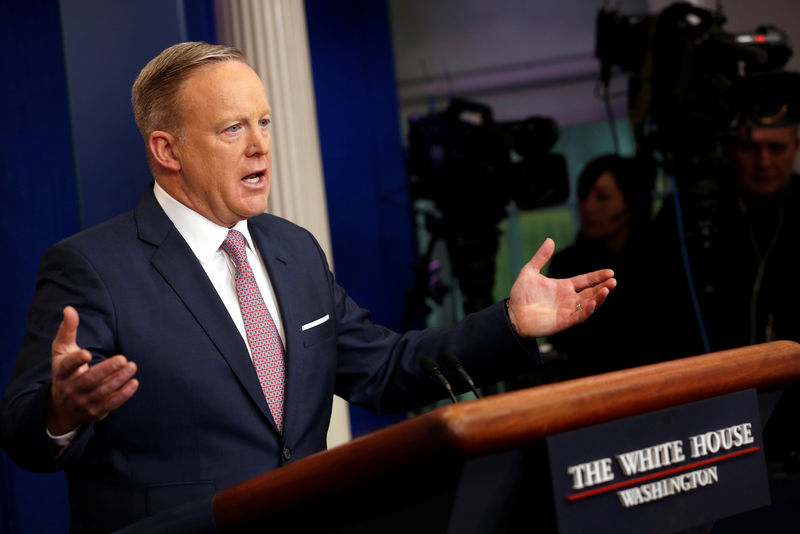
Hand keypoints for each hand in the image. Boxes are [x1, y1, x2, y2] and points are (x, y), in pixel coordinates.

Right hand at [47, 306, 138, 435]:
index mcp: (61, 372)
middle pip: (88, 380)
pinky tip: (134, 383)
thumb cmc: (66, 371)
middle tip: (123, 358)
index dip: (76, 360)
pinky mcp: (95, 411)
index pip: (67, 367)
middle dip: (106, 370)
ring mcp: (83, 402)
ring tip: (132, 366)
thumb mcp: (62, 351)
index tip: (88, 353)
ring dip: (118, 380)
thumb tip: (69, 309)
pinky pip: (110, 404)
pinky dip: (123, 395)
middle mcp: (70, 388)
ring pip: (102, 392)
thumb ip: (68, 330)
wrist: (61, 406)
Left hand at [507, 238, 615, 337]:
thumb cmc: (521, 295)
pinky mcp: (564, 321)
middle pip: (591, 292)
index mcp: (564, 286)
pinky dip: (587, 310)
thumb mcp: (530, 272)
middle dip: (603, 286)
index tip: (610, 272)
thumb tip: (550, 240)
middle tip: (614, 281)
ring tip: (607, 289)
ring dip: (599, 297)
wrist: (513, 314)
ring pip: (589, 304)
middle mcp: (569, 299)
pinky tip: (594, 302)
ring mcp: (567, 310)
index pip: (585, 280)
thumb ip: (541, 257)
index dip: (598, 276)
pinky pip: (579, 316)